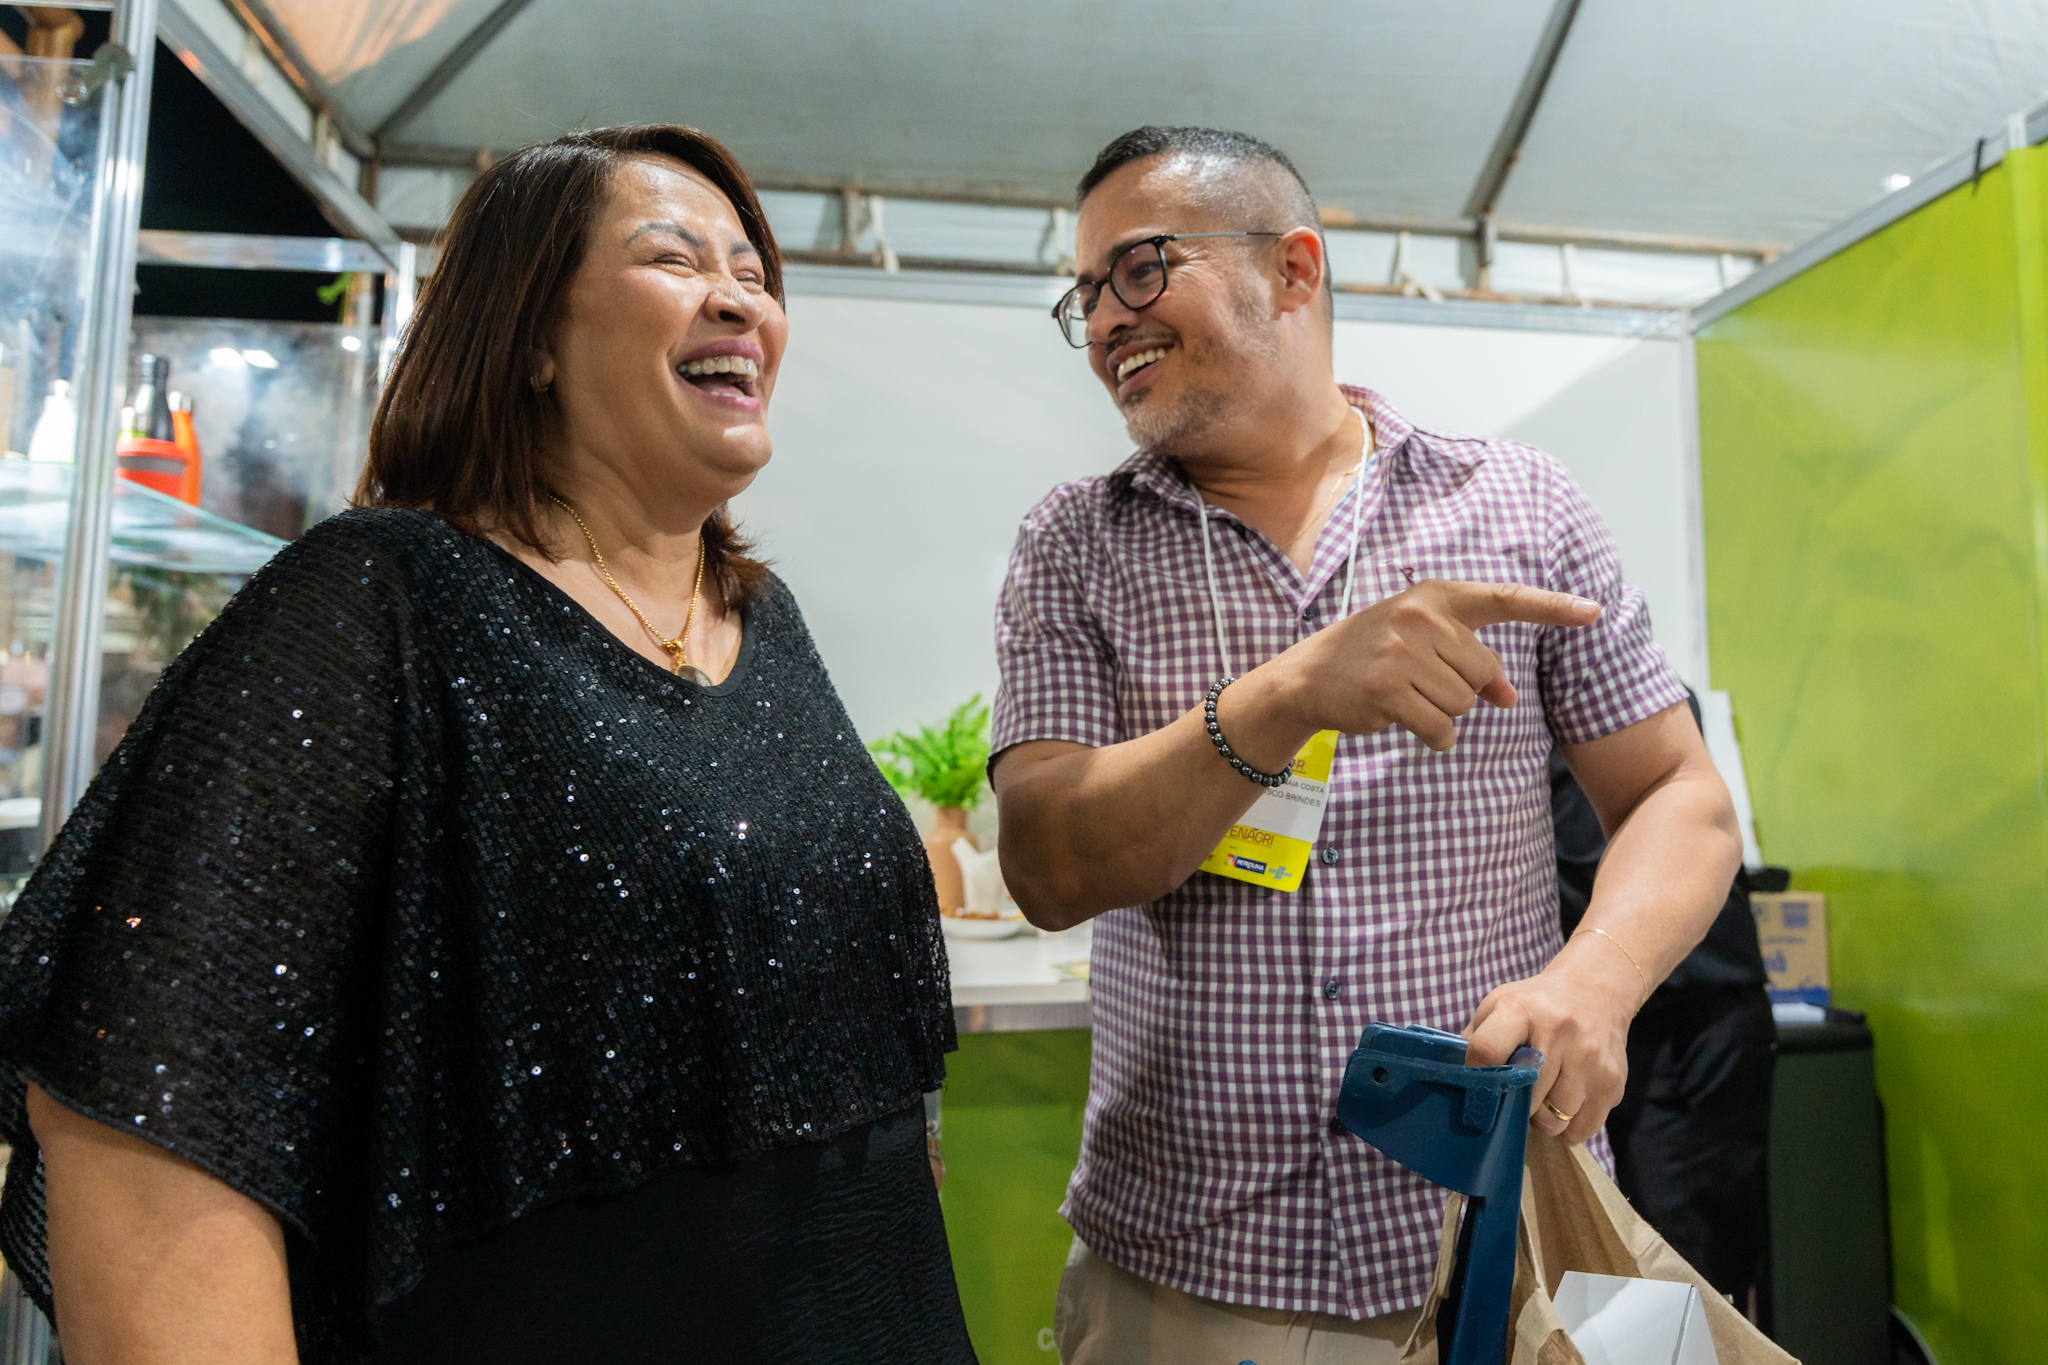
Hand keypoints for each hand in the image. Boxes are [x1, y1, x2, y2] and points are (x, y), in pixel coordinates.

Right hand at [1270, 580, 1599, 750]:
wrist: (1307, 676)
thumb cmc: (1373, 657)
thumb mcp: (1421, 645)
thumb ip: (1470, 662)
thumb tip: (1509, 697)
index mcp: (1435, 597)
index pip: (1504, 598)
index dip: (1552, 608)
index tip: (1594, 611)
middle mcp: (1421, 617)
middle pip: (1483, 672)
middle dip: (1462, 689)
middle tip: (1418, 682)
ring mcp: (1403, 651)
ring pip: (1464, 704)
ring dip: (1441, 713)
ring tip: (1404, 697)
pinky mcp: (1389, 688)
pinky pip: (1442, 728)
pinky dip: (1432, 736)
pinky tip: (1400, 719)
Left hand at [1461, 941, 1639, 1143]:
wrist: (1595, 994)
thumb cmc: (1537, 1005)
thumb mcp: (1499, 1005)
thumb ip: (1475, 1039)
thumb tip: (1454, 1080)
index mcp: (1522, 1010)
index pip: (1486, 1051)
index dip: (1477, 1073)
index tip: (1479, 1082)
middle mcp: (1560, 1031)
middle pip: (1524, 1097)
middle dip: (1514, 1103)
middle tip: (1515, 1093)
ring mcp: (1590, 1059)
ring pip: (1553, 1121)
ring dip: (1541, 1119)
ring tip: (1542, 1097)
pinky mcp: (1612, 1083)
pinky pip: (1581, 1130)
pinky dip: (1568, 1127)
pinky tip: (1565, 1102)